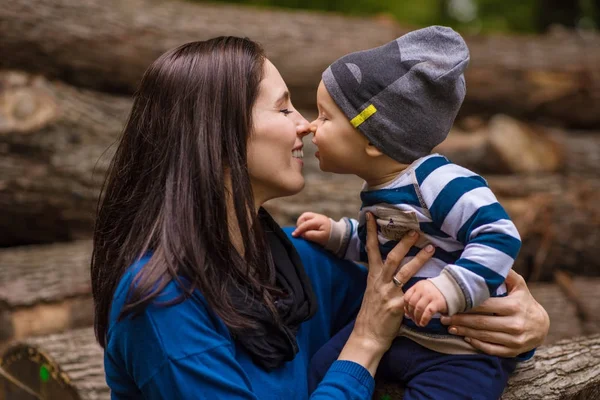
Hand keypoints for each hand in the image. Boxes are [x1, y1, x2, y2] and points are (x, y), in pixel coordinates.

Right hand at [292, 212, 330, 246]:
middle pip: (304, 216)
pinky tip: (305, 229)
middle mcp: (317, 216)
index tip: (294, 236)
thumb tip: (302, 234)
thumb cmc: (330, 237)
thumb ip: (311, 235)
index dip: (299, 230)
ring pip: (305, 216)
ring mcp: (317, 216)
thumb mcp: (321, 238)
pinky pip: (307, 218)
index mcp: (319, 221)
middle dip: (299, 224)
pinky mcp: (317, 218)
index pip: (306, 224)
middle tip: (299, 232)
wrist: (338, 234)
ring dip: (301, 223)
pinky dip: (304, 223)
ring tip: (302, 231)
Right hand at [338, 213, 434, 375]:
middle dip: (404, 243)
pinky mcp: (397, 306)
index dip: (370, 232)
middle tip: (415, 230)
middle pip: (392, 257)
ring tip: (431, 248)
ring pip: (404, 272)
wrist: (368, 335)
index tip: (372, 215)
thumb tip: (390, 265)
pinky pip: (411, 294)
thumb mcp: (373, 291)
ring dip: (419, 259)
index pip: (370, 249)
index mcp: (373, 276)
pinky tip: (433, 286)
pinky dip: (421, 290)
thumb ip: (382, 278)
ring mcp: (388, 293)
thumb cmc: (373, 314)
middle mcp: (379, 282)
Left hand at [404, 280, 447, 326]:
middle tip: (414, 320)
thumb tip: (407, 314)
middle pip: (411, 303)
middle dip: (411, 314)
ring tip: (418, 323)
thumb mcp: (423, 292)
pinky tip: (423, 324)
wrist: (452, 289)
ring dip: (417, 318)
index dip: (406, 307)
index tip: (408, 314)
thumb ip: (415, 300)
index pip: (406, 297)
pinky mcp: (438, 302)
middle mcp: (423, 289)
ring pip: (418, 308)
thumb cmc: (435, 293)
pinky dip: (424, 319)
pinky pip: (428, 312)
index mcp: (418, 286)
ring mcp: (430, 295)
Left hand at [440, 270, 549, 356]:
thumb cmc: (524, 301)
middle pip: (481, 323)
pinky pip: (491, 349)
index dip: (466, 306)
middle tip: (444, 318)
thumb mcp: (519, 286)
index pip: (485, 306)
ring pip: (484, 336)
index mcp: (514, 306)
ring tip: (449, 327)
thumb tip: (491, 258)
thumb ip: (506, 274)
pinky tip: (465, 337)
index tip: (451, 304)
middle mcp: (515, 324)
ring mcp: (515, 339)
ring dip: (464, 332)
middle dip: (460, 320)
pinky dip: (477, 343)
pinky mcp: (513, 351)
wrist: (542, 326)